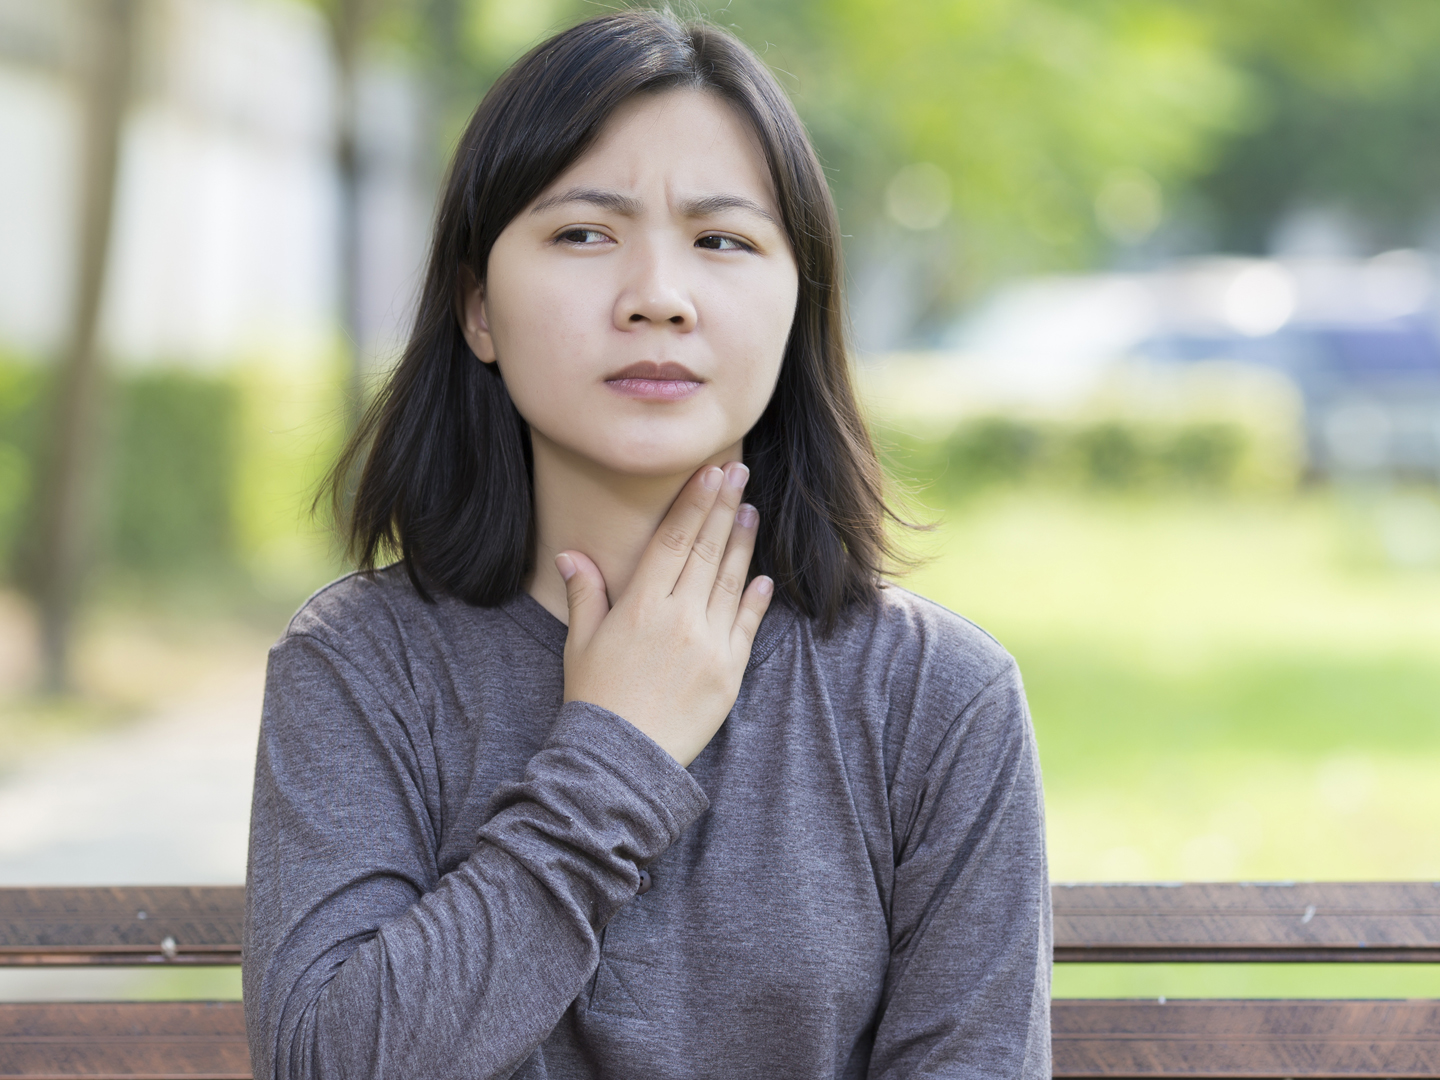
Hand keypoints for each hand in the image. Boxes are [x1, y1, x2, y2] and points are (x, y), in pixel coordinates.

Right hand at [555, 462, 773, 766]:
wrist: (620, 761)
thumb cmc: (596, 698)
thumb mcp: (581, 642)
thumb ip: (585, 594)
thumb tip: (571, 555)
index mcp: (641, 605)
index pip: (674, 540)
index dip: (694, 503)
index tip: (710, 473)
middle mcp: (679, 618)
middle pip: (708, 550)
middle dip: (724, 507)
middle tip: (739, 472)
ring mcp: (709, 645)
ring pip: (732, 581)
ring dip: (743, 543)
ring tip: (751, 511)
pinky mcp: (729, 673)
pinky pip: (747, 626)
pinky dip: (757, 599)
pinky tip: (763, 577)